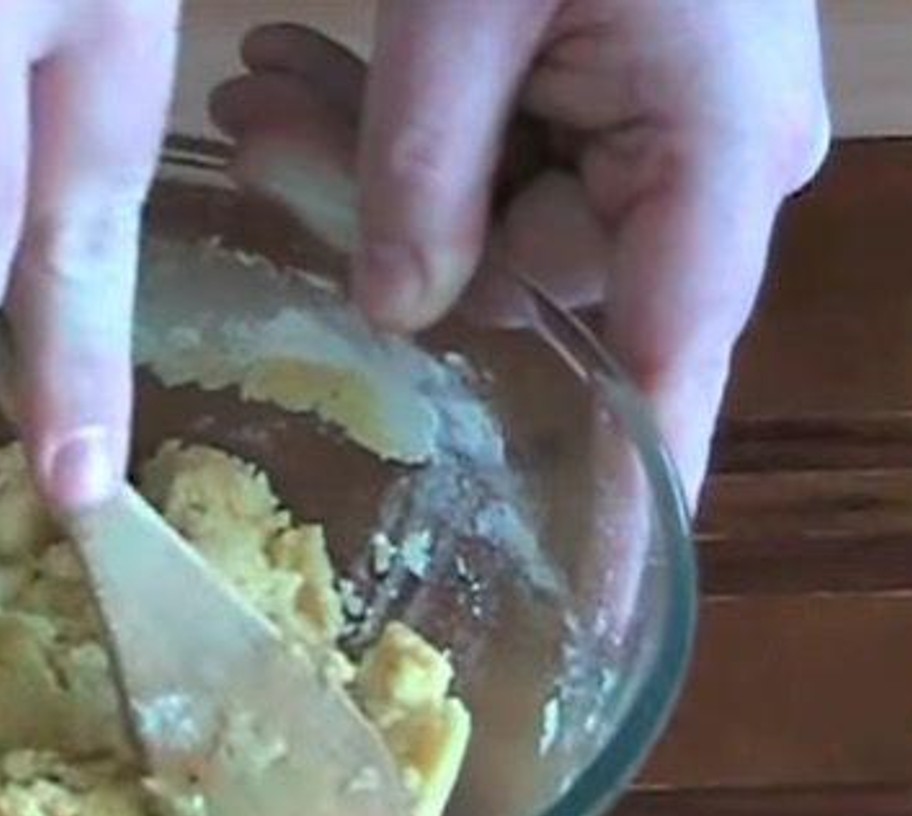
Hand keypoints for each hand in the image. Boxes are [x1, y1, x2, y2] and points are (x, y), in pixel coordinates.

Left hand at [211, 2, 828, 505]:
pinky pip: (509, 147)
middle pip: (537, 275)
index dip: (631, 492)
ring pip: (500, 208)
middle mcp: (709, 167)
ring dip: (376, 154)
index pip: (670, 369)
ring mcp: (668, 128)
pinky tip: (306, 69)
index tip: (592, 600)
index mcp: (710, 159)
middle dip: (389, 224)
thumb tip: (398, 313)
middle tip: (260, 133)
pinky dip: (414, 118)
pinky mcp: (622, 90)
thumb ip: (421, 176)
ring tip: (260, 84)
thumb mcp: (468, 6)